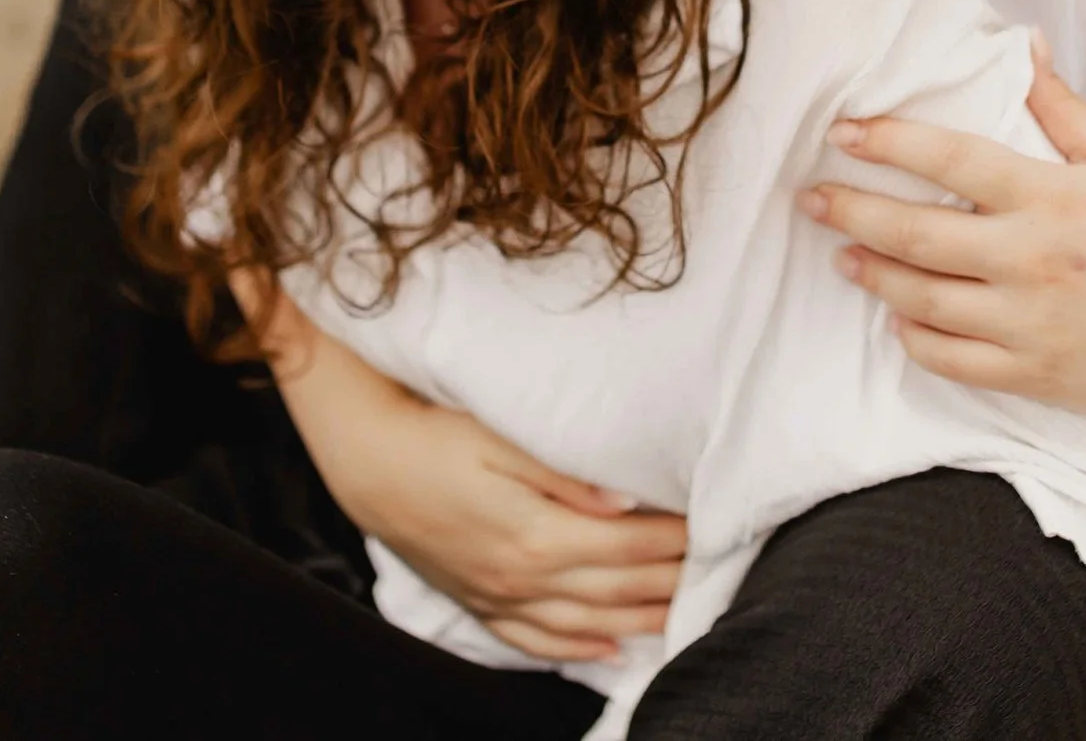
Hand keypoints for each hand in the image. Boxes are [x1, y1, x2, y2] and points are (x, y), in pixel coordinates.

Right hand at [238, 274, 686, 661]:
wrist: (366, 463)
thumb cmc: (434, 437)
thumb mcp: (499, 441)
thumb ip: (564, 475)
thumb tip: (622, 503)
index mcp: (535, 537)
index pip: (628, 548)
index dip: (676, 540)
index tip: (715, 527)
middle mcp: (522, 579)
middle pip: (617, 591)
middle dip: (673, 583)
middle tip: (720, 572)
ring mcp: (499, 597)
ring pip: (586, 625)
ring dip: (640, 622)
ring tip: (686, 616)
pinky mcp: (479, 602)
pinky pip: (537, 639)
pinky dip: (579, 647)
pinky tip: (610, 649)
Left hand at [799, 40, 1085, 420]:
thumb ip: (1063, 109)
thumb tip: (1025, 45)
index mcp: (1054, 198)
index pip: (951, 160)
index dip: (888, 143)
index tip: (842, 132)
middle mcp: (1033, 261)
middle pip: (917, 233)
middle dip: (853, 210)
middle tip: (811, 197)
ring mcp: (1030, 323)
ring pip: (922, 299)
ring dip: (872, 274)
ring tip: (843, 253)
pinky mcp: (1033, 375)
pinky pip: (950, 360)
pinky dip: (914, 338)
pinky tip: (897, 317)